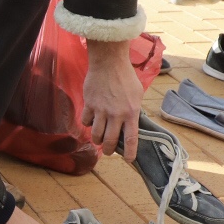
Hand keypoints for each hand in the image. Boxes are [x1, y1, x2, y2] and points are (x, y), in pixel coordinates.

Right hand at [82, 39, 142, 160]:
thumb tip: (131, 122)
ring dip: (96, 140)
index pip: (131, 139)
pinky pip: (86, 121)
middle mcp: (116, 114)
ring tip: (98, 140)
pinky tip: (90, 121)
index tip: (129, 160)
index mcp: (131, 112)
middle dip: (108, 150)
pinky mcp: (89, 105)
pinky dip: (87, 124)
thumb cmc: (125, 76)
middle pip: (110, 141)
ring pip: (96, 134)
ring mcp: (101, 110)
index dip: (130, 152)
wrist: (109, 63)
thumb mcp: (137, 94)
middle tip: (109, 151)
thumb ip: (134, 110)